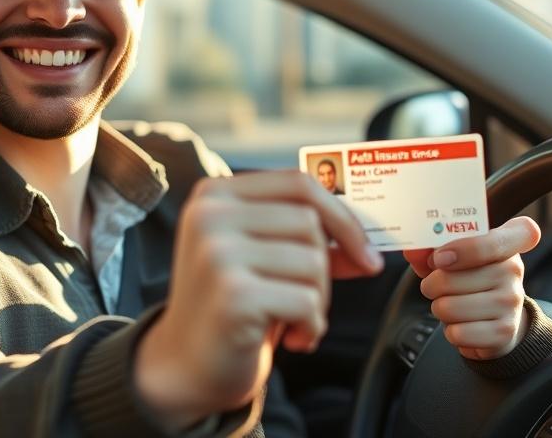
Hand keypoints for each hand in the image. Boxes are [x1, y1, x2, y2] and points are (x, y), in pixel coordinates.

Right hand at [135, 171, 383, 428]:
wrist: (184, 367)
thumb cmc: (230, 308)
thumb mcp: (261, 257)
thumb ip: (303, 238)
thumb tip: (367, 243)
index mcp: (215, 194)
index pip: (298, 183)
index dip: (341, 215)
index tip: (364, 250)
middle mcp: (211, 215)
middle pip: (309, 222)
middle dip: (325, 268)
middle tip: (309, 300)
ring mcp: (218, 252)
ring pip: (313, 261)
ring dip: (318, 300)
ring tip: (294, 319)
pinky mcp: (233, 293)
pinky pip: (308, 301)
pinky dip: (313, 326)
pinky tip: (292, 339)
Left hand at [403, 216, 540, 359]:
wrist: (495, 317)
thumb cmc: (468, 277)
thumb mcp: (453, 255)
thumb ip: (430, 249)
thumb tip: (412, 252)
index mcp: (506, 240)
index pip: (502, 238)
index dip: (465, 248)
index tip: (439, 257)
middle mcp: (513, 270)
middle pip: (451, 277)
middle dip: (432, 285)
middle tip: (436, 286)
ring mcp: (511, 302)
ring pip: (449, 307)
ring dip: (440, 308)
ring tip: (451, 305)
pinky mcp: (504, 332)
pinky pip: (457, 333)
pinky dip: (450, 331)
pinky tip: (462, 324)